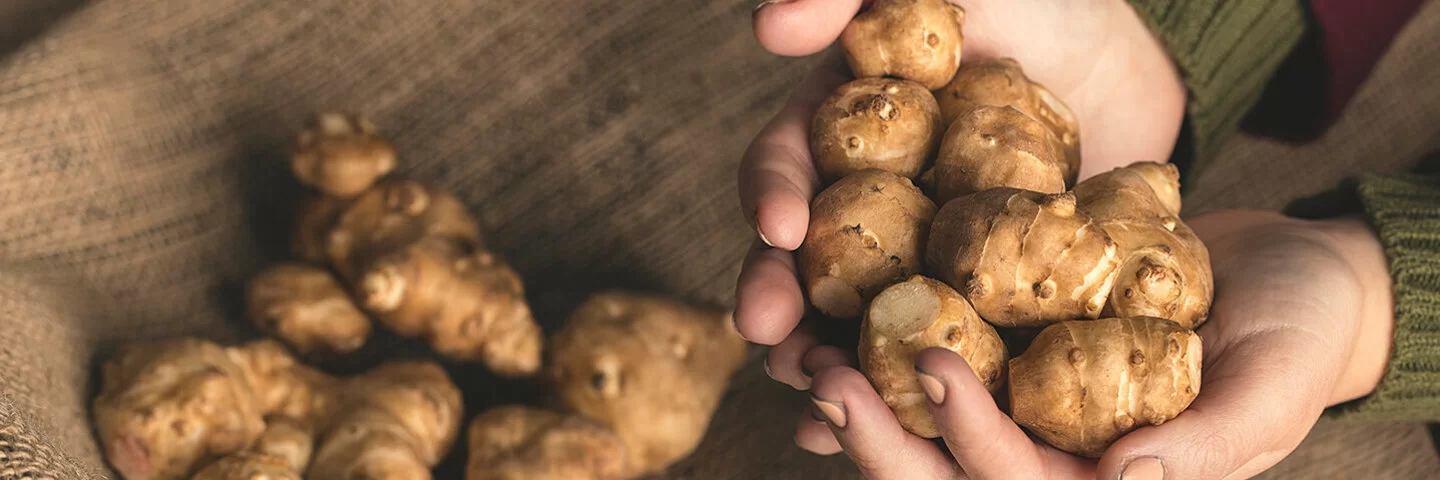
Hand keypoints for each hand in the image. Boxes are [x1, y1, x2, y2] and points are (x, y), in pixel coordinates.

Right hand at [736, 0, 1185, 354]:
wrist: (1137, 60)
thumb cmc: (1036, 2)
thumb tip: (767, 27)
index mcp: (842, 129)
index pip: (787, 165)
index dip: (773, 196)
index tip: (781, 229)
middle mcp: (867, 199)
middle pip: (806, 258)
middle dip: (782, 299)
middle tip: (773, 339)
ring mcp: (918, 253)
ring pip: (855, 315)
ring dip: (827, 356)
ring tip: (817, 394)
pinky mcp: (974, 296)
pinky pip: (935, 344)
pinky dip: (904, 387)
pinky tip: (883, 425)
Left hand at [792, 210, 1394, 478]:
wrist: (1284, 275)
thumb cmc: (1299, 334)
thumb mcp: (1275, 389)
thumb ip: (1210, 443)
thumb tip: (1124, 479)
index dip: (974, 438)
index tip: (934, 366)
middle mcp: (1050, 459)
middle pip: (948, 473)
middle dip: (886, 438)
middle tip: (829, 382)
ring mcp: (1024, 412)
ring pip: (925, 426)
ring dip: (864, 401)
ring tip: (808, 356)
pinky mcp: (1008, 356)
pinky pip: (937, 366)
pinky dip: (881, 355)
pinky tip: (832, 325)